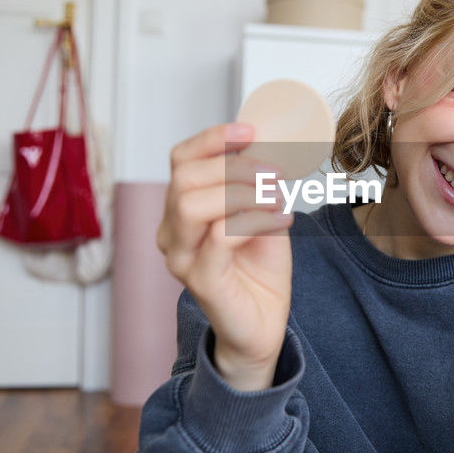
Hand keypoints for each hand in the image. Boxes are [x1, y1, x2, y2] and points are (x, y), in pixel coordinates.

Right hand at [157, 123, 293, 390]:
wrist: (264, 322)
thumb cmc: (258, 267)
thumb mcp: (261, 211)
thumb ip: (256, 180)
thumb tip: (267, 140)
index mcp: (180, 208)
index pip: (181, 159)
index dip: (213, 138)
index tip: (250, 129)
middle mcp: (171, 231)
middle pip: (184, 178)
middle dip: (235, 166)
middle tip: (274, 173)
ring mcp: (180, 258)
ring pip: (192, 204)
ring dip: (242, 192)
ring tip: (277, 198)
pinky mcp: (200, 281)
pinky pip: (220, 236)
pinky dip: (256, 219)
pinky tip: (282, 219)